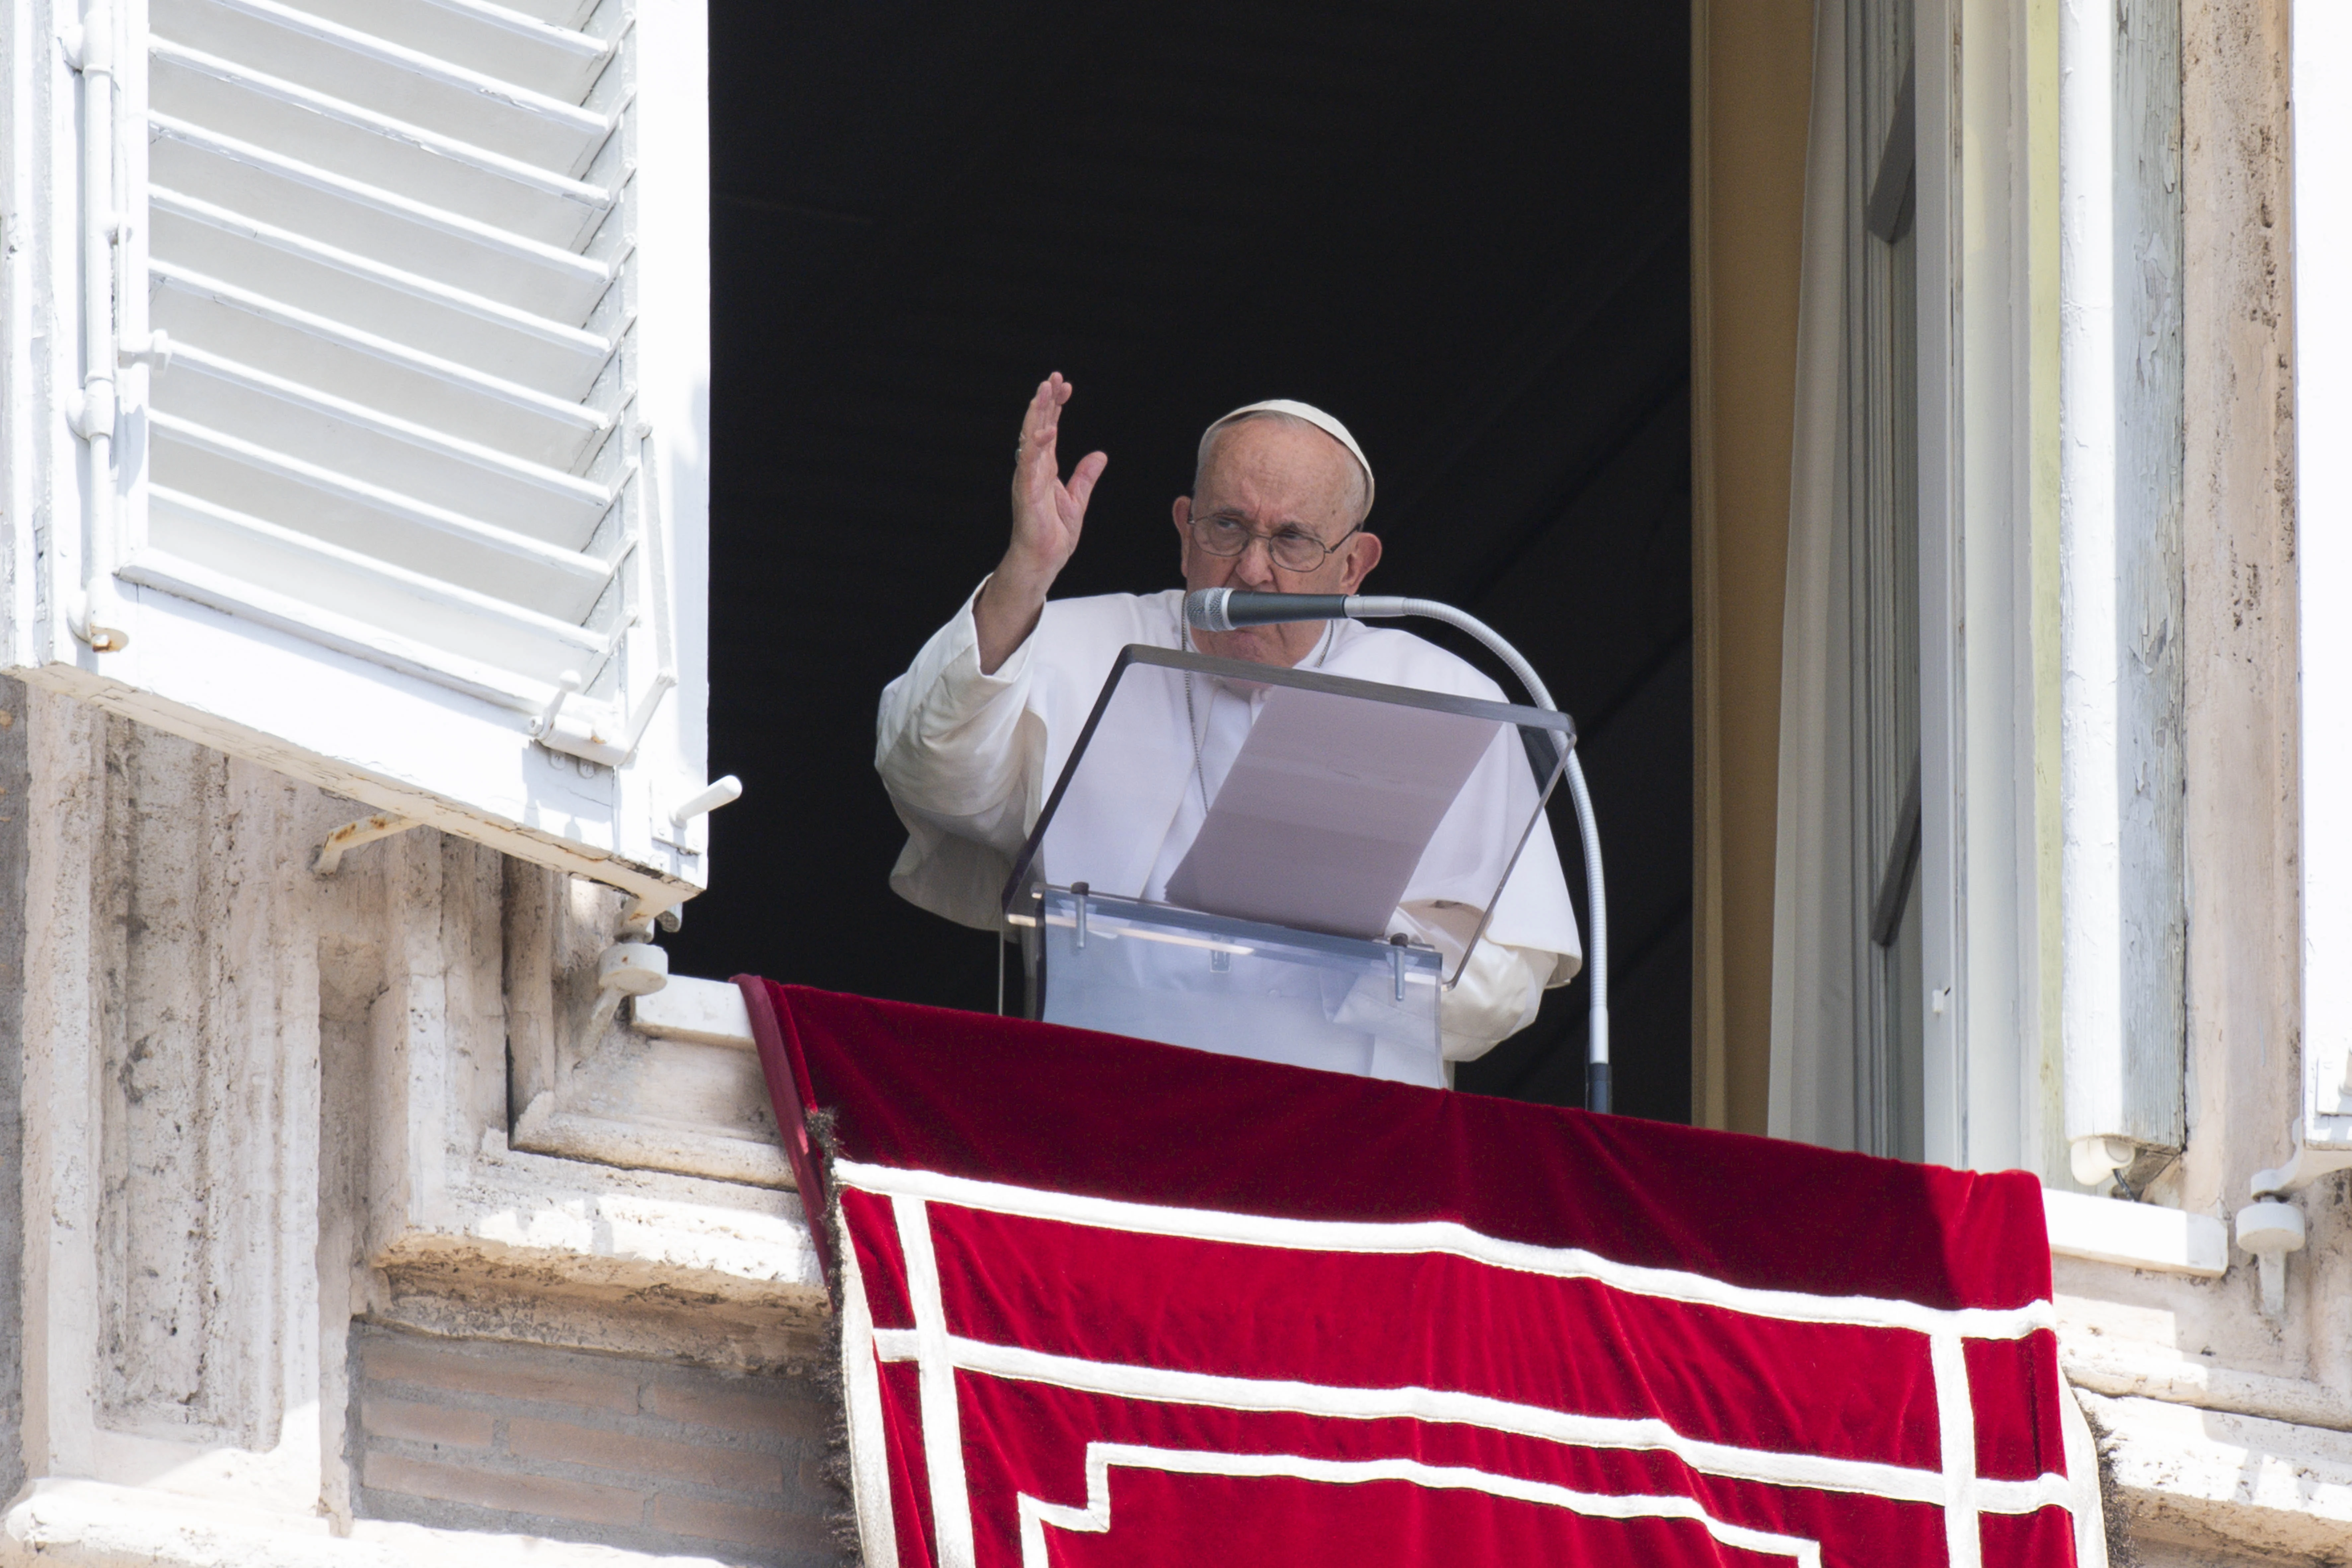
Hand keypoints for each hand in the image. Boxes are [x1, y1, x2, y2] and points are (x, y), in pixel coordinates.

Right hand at [977, 374, 1106, 672]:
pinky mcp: (1027, 491)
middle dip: (1045, 400)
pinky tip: (1046, 428)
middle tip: (1054, 377)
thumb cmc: (1053, 534)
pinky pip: (1030, 463)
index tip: (1065, 385)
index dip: (1055, 406)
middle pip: (1038, 426)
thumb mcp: (1077, 499)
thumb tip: (1099, 455)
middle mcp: (1034, 468)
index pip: (1049, 428)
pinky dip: (1037, 445)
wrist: (1043, 559)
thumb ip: (1085, 476)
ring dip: (1037, 413)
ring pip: (1030, 438)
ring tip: (1045, 390)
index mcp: (1045, 468)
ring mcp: (1028, 478)